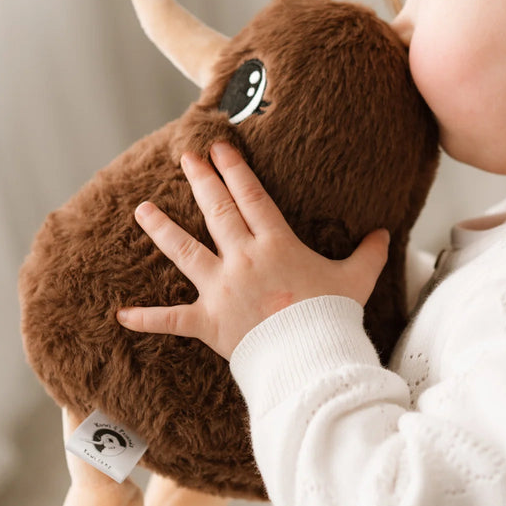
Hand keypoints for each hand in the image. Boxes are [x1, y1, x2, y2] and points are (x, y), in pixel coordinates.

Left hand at [116, 142, 389, 358]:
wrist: (309, 357)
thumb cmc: (332, 316)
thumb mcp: (356, 279)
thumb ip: (368, 254)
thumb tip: (383, 234)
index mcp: (275, 244)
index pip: (251, 196)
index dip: (235, 169)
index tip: (220, 147)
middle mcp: (243, 259)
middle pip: (217, 211)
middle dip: (201, 180)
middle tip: (186, 156)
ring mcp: (221, 289)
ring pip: (184, 252)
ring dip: (162, 229)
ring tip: (142, 209)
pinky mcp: (208, 322)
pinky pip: (172, 320)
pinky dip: (147, 319)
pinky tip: (121, 314)